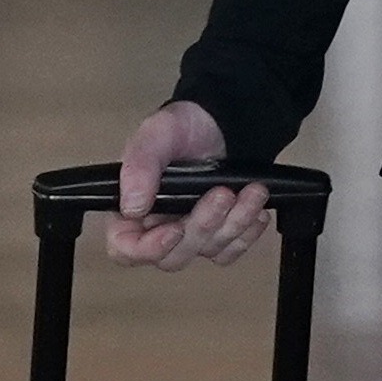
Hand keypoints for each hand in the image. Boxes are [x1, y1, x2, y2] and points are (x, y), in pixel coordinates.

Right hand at [104, 98, 272, 269]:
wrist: (218, 123)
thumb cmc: (182, 127)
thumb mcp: (157, 135)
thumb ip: (139, 167)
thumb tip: (131, 207)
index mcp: (130, 208)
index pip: (125, 248)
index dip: (148, 249)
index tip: (175, 229)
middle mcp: (156, 227)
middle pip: (172, 256)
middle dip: (203, 226)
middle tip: (222, 193)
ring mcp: (188, 233)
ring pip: (208, 251)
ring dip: (234, 223)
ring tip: (251, 191)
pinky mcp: (216, 235)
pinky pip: (231, 250)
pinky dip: (247, 232)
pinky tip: (256, 209)